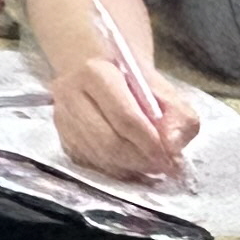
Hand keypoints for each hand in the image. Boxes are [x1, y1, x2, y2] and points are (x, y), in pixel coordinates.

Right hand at [47, 44, 197, 180]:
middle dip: (140, 160)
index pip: (125, 117)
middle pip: (108, 142)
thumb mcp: (164, 89)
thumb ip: (178, 117)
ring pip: (97, 156)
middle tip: (163, 168)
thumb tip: (173, 149)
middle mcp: (71, 94)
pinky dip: (115, 170)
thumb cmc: (132, 79)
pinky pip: (90, 164)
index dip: (151, 144)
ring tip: (151, 166)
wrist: (96, 68)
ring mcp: (62, 118)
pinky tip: (131, 165)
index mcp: (96, 73)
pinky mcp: (62, 136)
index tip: (172, 161)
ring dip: (129, 168)